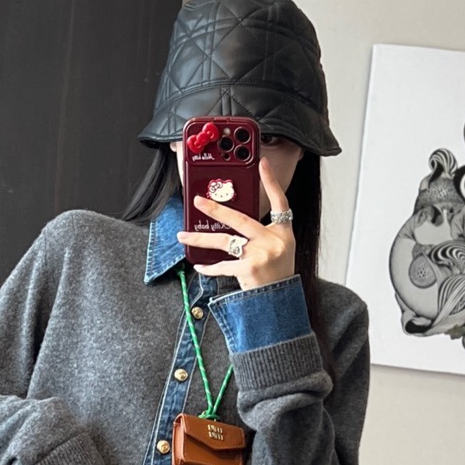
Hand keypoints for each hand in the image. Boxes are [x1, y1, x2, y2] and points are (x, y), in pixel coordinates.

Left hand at [177, 159, 295, 288]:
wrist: (280, 301)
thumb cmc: (277, 273)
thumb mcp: (278, 248)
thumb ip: (261, 233)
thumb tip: (232, 220)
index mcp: (282, 231)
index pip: (279, 200)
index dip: (271, 181)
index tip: (262, 163)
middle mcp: (272, 240)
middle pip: (240, 219)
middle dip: (216, 209)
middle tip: (197, 201)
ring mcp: (261, 254)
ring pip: (225, 241)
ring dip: (200, 238)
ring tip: (183, 236)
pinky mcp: (249, 269)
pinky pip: (223, 265)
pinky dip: (209, 267)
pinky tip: (199, 266)